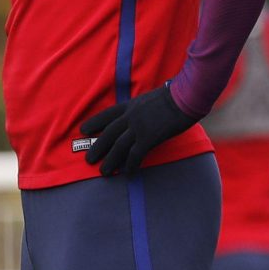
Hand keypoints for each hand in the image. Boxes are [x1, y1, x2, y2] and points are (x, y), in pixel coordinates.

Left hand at [80, 84, 196, 176]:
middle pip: (108, 133)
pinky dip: (130, 164)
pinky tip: (127, 173)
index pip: (106, 115)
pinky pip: (135, 154)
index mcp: (129, 105)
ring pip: (118, 146)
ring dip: (110, 160)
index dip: (94, 123)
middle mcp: (130, 116)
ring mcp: (138, 127)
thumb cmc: (173, 96)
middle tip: (89, 159)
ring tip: (103, 171)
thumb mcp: (148, 99)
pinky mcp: (149, 137)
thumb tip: (138, 116)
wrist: (185, 96)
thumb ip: (140, 108)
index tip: (83, 130)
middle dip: (97, 147)